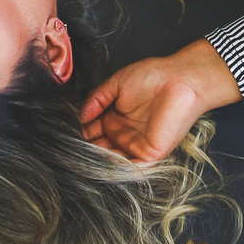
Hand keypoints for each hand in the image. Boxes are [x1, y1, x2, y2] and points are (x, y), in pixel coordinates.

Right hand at [79, 40, 240, 164]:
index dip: (80, 134)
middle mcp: (124, 134)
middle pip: (100, 147)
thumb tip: (80, 116)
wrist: (180, 79)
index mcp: (116, 118)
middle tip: (67, 151)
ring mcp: (137, 145)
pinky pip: (130, 166)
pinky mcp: (150, 153)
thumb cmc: (151, 76)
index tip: (64, 137)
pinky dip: (115, 167)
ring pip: (112, 159)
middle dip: (86, 150)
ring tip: (78, 159)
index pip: (93, 131)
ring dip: (97, 160)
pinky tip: (99, 163)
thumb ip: (97, 99)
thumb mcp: (116, 84)